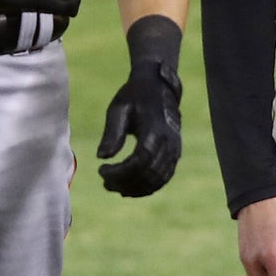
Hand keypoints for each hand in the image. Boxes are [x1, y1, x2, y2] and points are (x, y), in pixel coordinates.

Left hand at [96, 57, 181, 196]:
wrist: (158, 87)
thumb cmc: (134, 96)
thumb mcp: (119, 109)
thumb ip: (112, 133)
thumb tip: (101, 156)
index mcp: (155, 130)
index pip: (139, 162)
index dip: (119, 172)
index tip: (100, 169)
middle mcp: (169, 143)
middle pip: (148, 174)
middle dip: (123, 182)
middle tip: (104, 181)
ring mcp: (174, 150)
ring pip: (156, 181)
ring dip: (134, 189)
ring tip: (112, 186)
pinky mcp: (175, 154)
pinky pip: (163, 178)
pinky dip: (146, 187)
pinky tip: (127, 188)